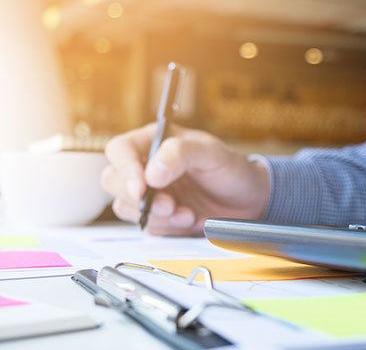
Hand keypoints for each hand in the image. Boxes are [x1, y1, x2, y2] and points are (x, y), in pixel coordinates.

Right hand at [101, 124, 268, 235]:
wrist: (248, 199)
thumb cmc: (230, 169)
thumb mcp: (211, 153)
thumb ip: (180, 154)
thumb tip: (150, 173)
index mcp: (154, 141)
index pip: (119, 150)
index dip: (125, 170)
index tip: (141, 189)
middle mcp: (145, 166)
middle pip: (113, 181)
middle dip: (140, 198)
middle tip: (170, 205)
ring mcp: (149, 192)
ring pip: (125, 207)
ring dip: (156, 216)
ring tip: (188, 214)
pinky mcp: (156, 215)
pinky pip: (146, 225)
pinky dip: (167, 228)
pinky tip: (192, 220)